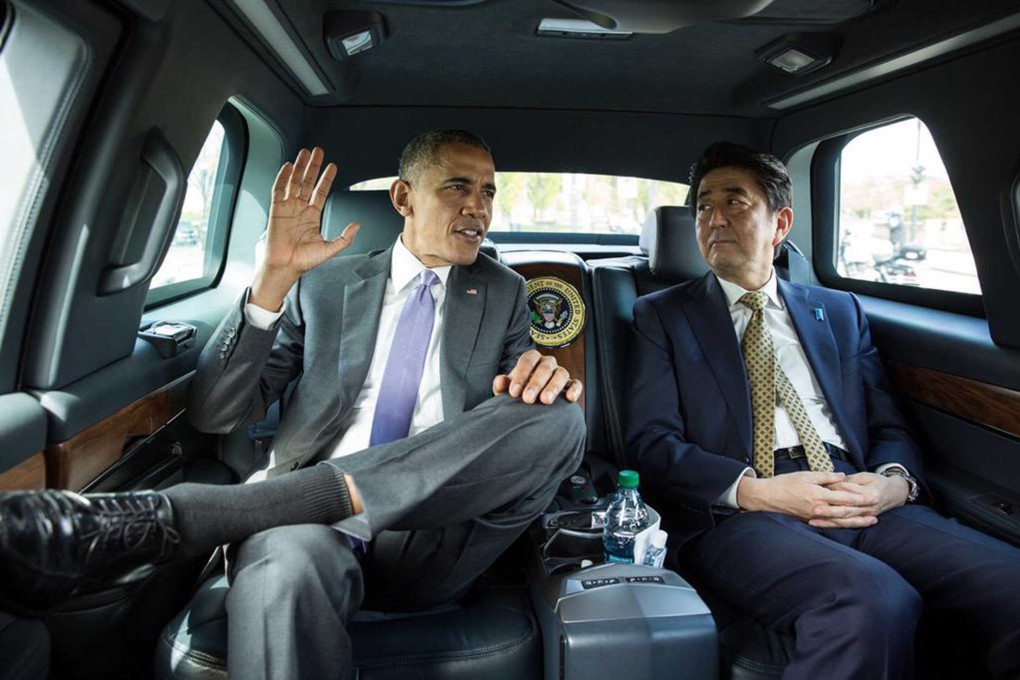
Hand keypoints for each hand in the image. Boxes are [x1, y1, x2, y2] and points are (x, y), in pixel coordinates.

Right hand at [251, 147, 359, 310]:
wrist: (286, 267)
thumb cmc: (304, 261)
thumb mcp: (330, 249)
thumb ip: (344, 238)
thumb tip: (357, 225)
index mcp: (312, 216)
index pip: (320, 192)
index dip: (326, 179)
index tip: (333, 166)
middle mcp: (300, 209)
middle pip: (307, 182)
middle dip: (313, 167)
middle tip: (318, 151)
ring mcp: (287, 208)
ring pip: (294, 182)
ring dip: (300, 167)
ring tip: (305, 152)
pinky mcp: (276, 210)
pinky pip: (279, 190)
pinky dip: (283, 177)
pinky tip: (289, 166)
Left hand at [492, 349, 582, 403]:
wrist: (529, 402)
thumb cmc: (518, 393)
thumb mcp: (508, 389)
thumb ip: (502, 385)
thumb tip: (500, 380)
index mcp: (531, 359)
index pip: (528, 361)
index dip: (521, 375)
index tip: (514, 392)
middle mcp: (547, 363)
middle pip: (545, 367)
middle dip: (536, 383)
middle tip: (527, 399)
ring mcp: (560, 372)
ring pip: (561, 374)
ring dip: (553, 387)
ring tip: (545, 401)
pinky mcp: (571, 384)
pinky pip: (576, 384)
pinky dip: (574, 390)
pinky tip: (570, 399)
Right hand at [737, 471, 879, 527]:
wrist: (766, 497)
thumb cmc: (784, 483)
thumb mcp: (805, 475)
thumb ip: (825, 476)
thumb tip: (842, 477)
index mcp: (818, 495)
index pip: (845, 497)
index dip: (861, 498)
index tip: (873, 497)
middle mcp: (819, 509)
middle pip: (846, 512)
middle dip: (863, 511)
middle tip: (877, 510)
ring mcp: (815, 517)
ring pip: (840, 521)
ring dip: (857, 521)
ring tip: (871, 521)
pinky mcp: (810, 521)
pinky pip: (831, 525)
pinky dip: (843, 525)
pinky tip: (851, 525)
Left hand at [815, 472, 907, 526]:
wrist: (895, 493)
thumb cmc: (878, 482)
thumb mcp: (865, 476)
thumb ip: (850, 480)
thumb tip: (834, 481)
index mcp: (870, 494)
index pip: (849, 493)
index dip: (834, 491)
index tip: (820, 490)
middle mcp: (869, 507)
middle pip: (846, 509)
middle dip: (830, 510)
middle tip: (815, 509)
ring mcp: (866, 516)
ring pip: (845, 520)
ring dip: (829, 521)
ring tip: (813, 520)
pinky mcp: (862, 520)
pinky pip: (846, 525)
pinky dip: (832, 525)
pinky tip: (820, 525)